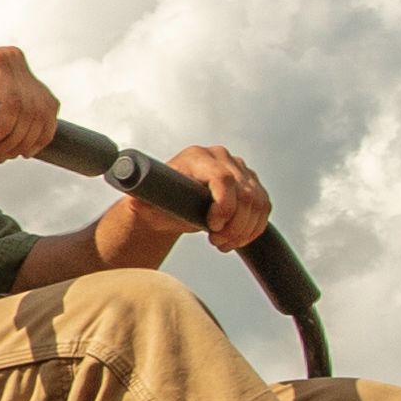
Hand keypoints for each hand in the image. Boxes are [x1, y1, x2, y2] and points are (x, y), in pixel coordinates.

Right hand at [0, 46, 60, 165]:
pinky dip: (2, 130)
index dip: (38, 138)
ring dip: (10, 141)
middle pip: (42, 112)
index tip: (15, 155)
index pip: (48, 109)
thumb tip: (30, 147)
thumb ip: (5, 125)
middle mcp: (16, 61)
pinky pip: (12, 106)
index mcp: (17, 71)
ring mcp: (7, 59)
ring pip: (29, 112)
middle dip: (22, 143)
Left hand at [107, 143, 269, 263]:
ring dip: (244, 230)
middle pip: (245, 194)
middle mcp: (221, 157)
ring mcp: (239, 168)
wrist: (171, 204)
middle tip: (216, 241)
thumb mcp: (146, 203)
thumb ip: (139, 200)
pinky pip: (264, 208)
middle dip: (234, 225)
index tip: (212, 227)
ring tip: (223, 242)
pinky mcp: (252, 183)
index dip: (223, 206)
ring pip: (258, 203)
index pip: (223, 178)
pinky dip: (253, 229)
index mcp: (196, 157)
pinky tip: (236, 239)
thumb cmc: (157, 203)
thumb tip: (136, 201)